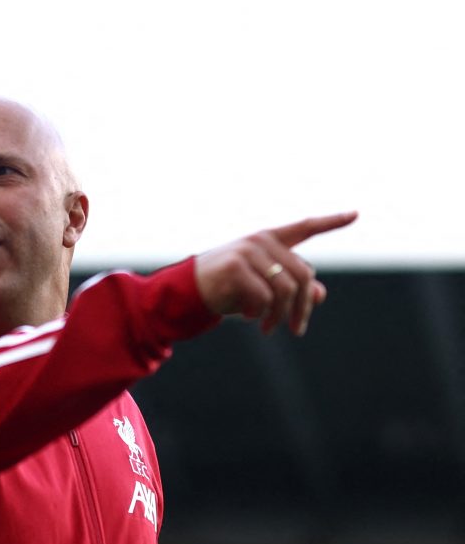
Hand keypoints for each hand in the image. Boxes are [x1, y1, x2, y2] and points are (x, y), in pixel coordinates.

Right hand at [194, 211, 357, 334]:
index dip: (331, 222)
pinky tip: (248, 317)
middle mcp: (261, 240)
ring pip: (285, 289)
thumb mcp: (262, 288)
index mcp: (270, 240)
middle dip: (303, 307)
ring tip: (268, 328)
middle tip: (297, 329)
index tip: (356, 214)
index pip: (305, 227)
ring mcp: (248, 250)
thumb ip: (292, 288)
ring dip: (280, 316)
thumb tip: (320, 294)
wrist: (188, 291)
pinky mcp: (236, 265)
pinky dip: (259, 313)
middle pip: (303, 275)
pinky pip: (263, 296)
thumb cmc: (227, 289)